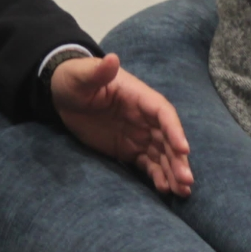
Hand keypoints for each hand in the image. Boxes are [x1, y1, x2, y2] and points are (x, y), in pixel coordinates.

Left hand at [51, 54, 194, 196]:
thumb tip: (112, 59)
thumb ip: (98, 71)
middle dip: (178, 159)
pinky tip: (165, 190)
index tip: (183, 149)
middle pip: (168, 138)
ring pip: (162, 154)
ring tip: (183, 192)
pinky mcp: (128, 149)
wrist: (63, 94)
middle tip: (186, 181)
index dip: (174, 130)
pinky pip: (147, 164)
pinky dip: (157, 176)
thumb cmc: (74, 80)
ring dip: (173, 171)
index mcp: (139, 97)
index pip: (163, 113)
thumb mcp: (82, 75)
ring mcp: (138, 134)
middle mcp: (145, 117)